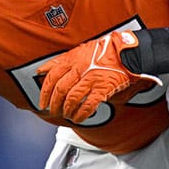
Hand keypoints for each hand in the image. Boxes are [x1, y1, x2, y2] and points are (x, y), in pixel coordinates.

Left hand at [37, 30, 161, 123]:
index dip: (45, 92)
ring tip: (66, 115)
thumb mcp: (78, 50)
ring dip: (67, 110)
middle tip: (53, 111)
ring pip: (72, 98)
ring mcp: (92, 79)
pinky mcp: (104, 88)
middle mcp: (80, 69)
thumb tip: (41, 70)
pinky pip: (89, 104)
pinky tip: (78, 118)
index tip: (42, 102)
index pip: (52, 77)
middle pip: (60, 90)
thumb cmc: (104, 50)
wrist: (127, 51)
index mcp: (72, 59)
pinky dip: (81, 114)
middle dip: (54, 104)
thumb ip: (59, 61)